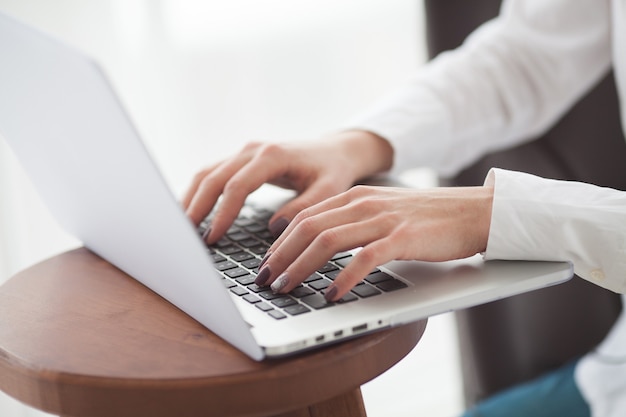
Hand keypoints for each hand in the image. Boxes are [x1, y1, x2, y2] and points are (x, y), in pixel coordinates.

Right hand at [182, 130, 392, 243]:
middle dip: (196, 207)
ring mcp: (245, 153)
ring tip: (181, 228)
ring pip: (207, 173)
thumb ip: (304, 207)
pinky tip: (192, 213)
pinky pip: (213, 174)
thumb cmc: (333, 171)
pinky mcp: (242, 160)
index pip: (237, 186)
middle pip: (213, 177)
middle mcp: (253, 150)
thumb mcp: (329, 190)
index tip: (212, 238)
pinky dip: (199, 193)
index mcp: (272, 156)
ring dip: (192, 199)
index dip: (222, 213)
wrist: (335, 151)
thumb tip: (274, 229)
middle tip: (185, 236)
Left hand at [258, 185, 493, 300]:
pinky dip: (343, 278)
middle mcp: (363, 204)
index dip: (280, 242)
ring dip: (301, 267)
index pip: (304, 217)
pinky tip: (331, 294)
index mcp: (355, 197)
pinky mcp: (403, 238)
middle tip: (265, 280)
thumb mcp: (383, 213)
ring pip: (327, 240)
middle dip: (280, 256)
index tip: (266, 263)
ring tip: (286, 288)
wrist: (475, 211)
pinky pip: (364, 258)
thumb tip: (322, 246)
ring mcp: (382, 219)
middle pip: (307, 228)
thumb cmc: (428, 218)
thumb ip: (354, 222)